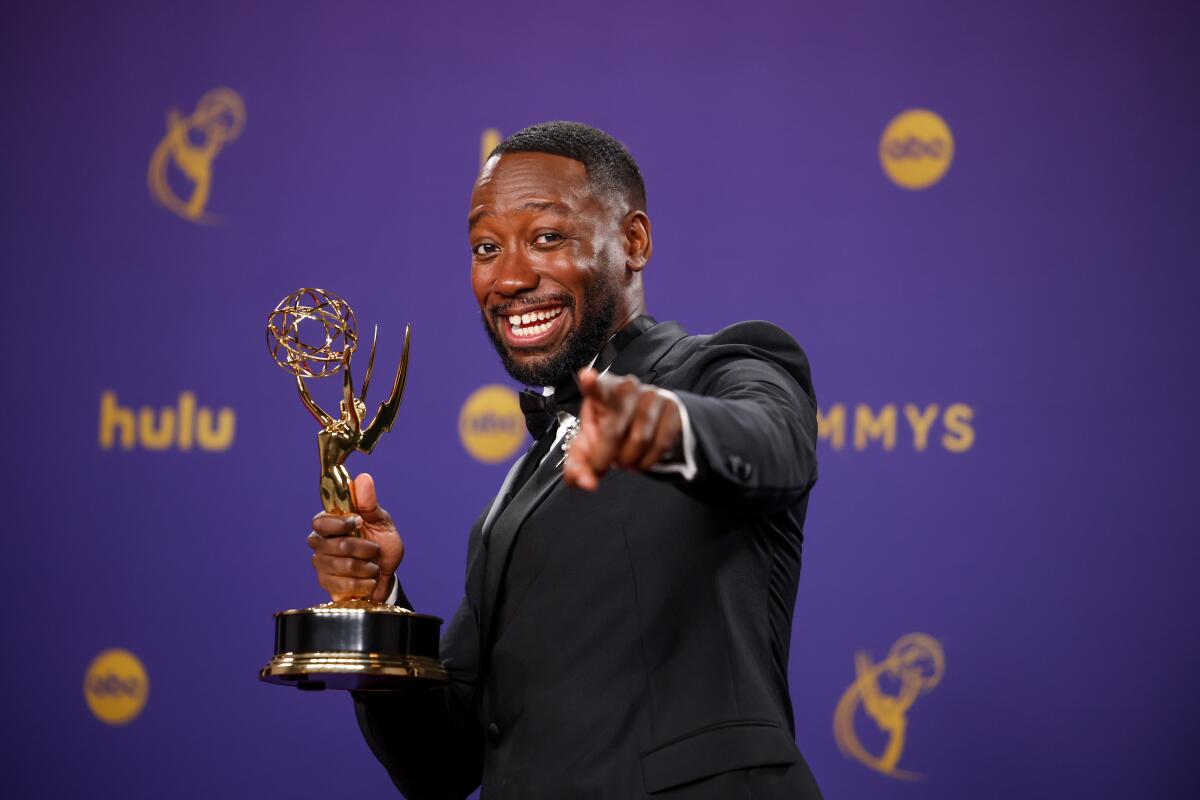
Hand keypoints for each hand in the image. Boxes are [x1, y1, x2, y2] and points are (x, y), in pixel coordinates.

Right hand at [307, 473, 403, 602]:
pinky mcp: (327, 585)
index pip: (320, 522)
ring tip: (373, 566)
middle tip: (374, 549)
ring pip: (342, 566)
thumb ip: (369, 503)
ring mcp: (322, 565)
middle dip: (363, 549)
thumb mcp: (381, 522)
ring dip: (367, 567)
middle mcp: (320, 544)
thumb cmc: (382, 545)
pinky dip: (365, 583)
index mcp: (330, 524)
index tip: (358, 523)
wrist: (388, 576)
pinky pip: (345, 586)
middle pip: (333, 545)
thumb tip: (363, 478)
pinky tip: (368, 580)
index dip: (340, 524)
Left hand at [563, 368, 682, 490]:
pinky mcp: (672, 407)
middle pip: (613, 430)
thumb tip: (587, 484)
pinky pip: (660, 443)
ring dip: (628, 460)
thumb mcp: (589, 448)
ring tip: (624, 459)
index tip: (586, 377)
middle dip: (604, 457)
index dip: (591, 384)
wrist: (649, 426)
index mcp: (601, 391)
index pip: (595, 387)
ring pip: (639, 440)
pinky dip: (648, 461)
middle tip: (601, 467)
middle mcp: (626, 388)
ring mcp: (652, 396)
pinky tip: (641, 460)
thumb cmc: (611, 432)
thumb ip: (578, 467)